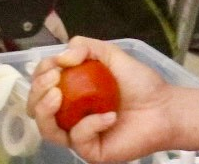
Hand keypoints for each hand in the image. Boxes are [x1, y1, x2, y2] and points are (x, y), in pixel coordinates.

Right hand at [29, 37, 179, 163]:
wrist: (163, 107)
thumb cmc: (139, 83)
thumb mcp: (109, 54)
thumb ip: (84, 46)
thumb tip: (61, 57)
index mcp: (70, 91)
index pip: (40, 85)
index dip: (39, 74)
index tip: (54, 66)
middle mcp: (69, 113)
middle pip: (35, 108)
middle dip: (37, 92)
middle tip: (54, 80)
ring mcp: (79, 134)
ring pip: (47, 129)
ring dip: (45, 110)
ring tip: (58, 96)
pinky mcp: (92, 151)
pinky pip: (78, 140)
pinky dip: (89, 124)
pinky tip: (108, 115)